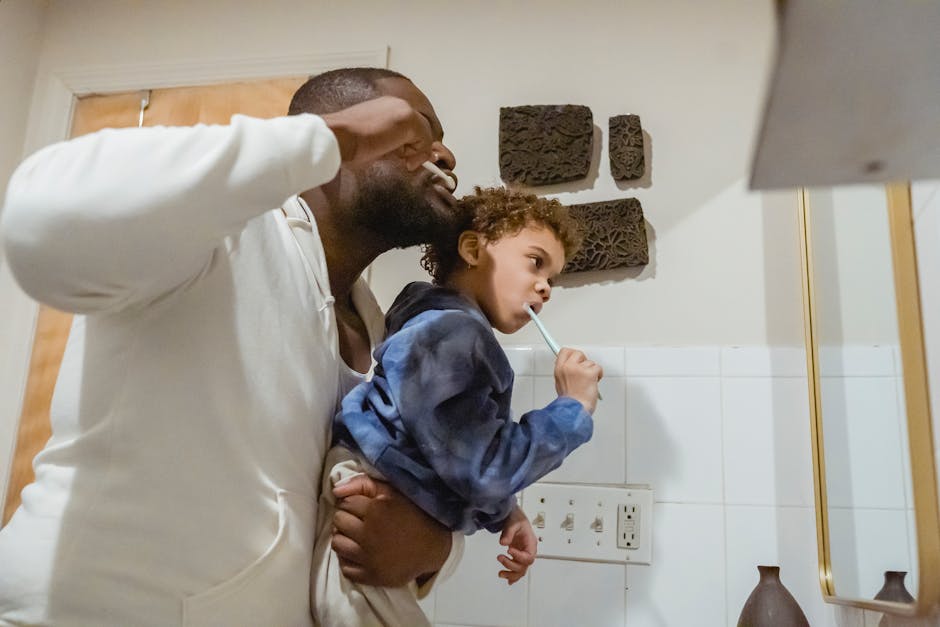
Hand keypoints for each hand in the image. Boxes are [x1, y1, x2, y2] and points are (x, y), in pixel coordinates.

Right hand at [321, 96, 432, 169]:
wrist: (336, 136)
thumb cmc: (347, 141)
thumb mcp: (373, 139)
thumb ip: (391, 142)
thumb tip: (406, 154)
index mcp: (387, 106)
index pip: (411, 125)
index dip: (411, 144)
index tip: (405, 157)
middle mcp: (397, 104)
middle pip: (421, 129)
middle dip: (415, 148)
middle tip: (403, 161)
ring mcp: (404, 110)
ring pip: (425, 135)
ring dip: (415, 152)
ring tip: (398, 159)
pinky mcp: (408, 121)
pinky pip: (426, 142)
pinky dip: (418, 155)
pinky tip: (403, 160)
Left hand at [331, 474, 450, 586]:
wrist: (434, 547)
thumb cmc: (414, 515)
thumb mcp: (393, 492)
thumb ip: (363, 484)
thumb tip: (336, 489)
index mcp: (376, 509)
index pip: (345, 503)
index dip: (351, 503)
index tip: (361, 507)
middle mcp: (369, 534)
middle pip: (338, 522)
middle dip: (346, 518)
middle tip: (359, 521)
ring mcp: (369, 557)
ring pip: (337, 544)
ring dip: (344, 538)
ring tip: (356, 537)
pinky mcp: (371, 575)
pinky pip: (345, 568)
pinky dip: (349, 560)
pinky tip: (359, 553)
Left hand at [497, 505, 536, 584]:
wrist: (514, 517)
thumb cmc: (516, 518)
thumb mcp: (513, 523)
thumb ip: (508, 532)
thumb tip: (503, 543)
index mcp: (531, 543)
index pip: (528, 556)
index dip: (519, 556)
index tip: (509, 550)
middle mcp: (529, 551)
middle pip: (524, 566)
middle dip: (511, 565)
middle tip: (500, 557)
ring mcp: (523, 554)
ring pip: (521, 570)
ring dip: (511, 574)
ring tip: (500, 573)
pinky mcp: (518, 557)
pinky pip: (518, 569)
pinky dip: (513, 576)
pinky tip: (508, 580)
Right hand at [554, 347, 603, 413]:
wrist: (574, 411)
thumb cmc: (570, 402)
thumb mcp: (561, 384)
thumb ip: (565, 372)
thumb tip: (572, 365)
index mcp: (559, 369)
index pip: (564, 351)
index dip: (572, 354)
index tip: (576, 358)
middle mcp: (568, 367)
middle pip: (578, 353)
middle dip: (584, 360)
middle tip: (585, 370)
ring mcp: (579, 369)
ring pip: (590, 362)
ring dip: (592, 371)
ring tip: (588, 383)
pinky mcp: (589, 374)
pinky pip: (598, 368)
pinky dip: (599, 375)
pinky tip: (595, 382)